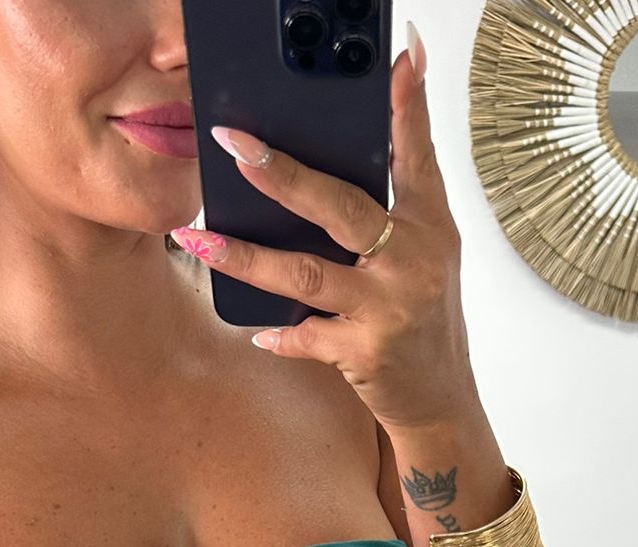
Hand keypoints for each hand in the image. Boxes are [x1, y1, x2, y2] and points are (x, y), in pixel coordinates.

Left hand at [171, 25, 474, 434]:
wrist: (441, 400)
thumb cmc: (423, 316)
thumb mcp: (427, 247)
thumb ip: (405, 184)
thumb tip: (376, 112)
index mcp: (428, 224)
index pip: (415, 152)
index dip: (406, 104)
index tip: (397, 56)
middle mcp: (413, 260)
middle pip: (341, 207)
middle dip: (284, 175)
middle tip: (234, 145)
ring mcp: (389, 308)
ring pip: (306, 274)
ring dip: (246, 256)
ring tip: (196, 235)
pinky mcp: (367, 352)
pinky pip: (308, 337)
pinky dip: (281, 335)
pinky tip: (256, 331)